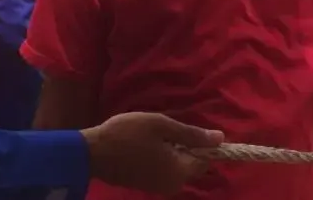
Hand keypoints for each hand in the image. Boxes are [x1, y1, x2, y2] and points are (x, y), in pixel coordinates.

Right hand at [83, 112, 222, 194]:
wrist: (91, 153)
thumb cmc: (126, 134)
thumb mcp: (159, 125)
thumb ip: (191, 133)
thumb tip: (220, 138)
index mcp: (180, 170)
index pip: (205, 160)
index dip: (200, 144)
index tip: (183, 130)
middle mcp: (173, 184)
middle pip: (190, 166)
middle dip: (184, 149)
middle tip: (163, 131)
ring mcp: (157, 187)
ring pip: (175, 169)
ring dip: (170, 155)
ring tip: (151, 137)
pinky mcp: (144, 186)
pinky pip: (161, 173)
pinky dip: (158, 161)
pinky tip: (143, 148)